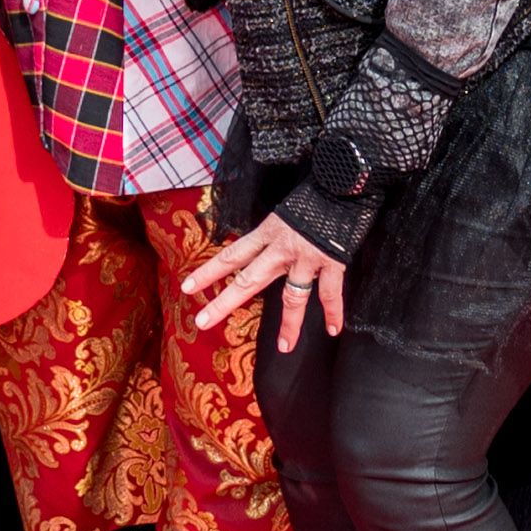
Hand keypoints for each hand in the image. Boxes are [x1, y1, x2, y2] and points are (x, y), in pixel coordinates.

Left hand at [183, 209, 347, 355]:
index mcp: (267, 234)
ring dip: (290, 325)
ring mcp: (306, 257)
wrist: (343, 183)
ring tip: (285, 347)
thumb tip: (264, 252)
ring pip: (292, 297)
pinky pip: (330, 293)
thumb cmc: (313, 198)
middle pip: (248, 280)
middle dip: (224, 302)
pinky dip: (334, 312)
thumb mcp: (283, 214)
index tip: (187, 288)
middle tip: (202, 322)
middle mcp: (281, 249)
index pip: (231, 255)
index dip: (208, 272)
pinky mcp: (331, 261)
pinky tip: (333, 329)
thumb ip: (273, 236)